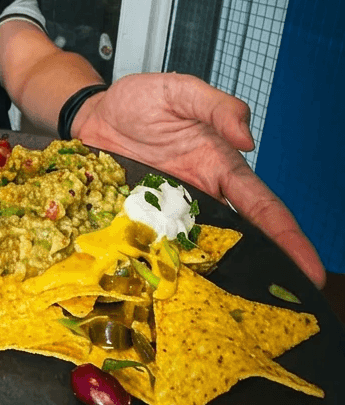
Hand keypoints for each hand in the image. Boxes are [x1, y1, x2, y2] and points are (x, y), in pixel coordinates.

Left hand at [72, 72, 325, 287]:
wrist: (92, 116)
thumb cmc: (139, 102)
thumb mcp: (179, 91)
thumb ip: (214, 106)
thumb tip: (245, 137)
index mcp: (218, 166)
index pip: (262, 206)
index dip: (288, 239)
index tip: (311, 272)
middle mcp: (198, 196)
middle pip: (236, 238)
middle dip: (259, 271)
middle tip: (280, 311)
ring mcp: (166, 213)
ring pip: (196, 251)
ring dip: (211, 278)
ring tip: (230, 313)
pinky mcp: (136, 220)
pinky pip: (154, 248)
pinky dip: (164, 270)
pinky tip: (172, 296)